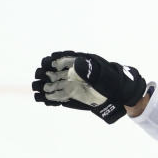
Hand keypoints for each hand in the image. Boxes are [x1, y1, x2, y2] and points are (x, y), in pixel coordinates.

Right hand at [32, 51, 146, 123]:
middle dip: (46, 73)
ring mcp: (70, 85)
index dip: (54, 61)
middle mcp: (71, 73)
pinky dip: (50, 98)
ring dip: (45, 87)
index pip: (62, 59)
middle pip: (54, 72)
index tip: (49, 63)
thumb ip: (89, 70)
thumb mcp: (103, 74)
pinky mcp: (71, 96)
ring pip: (53, 84)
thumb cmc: (111, 81)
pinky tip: (44, 99)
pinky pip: (57, 96)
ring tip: (39, 89)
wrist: (118, 94)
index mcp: (78, 63)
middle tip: (42, 76)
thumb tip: (76, 64)